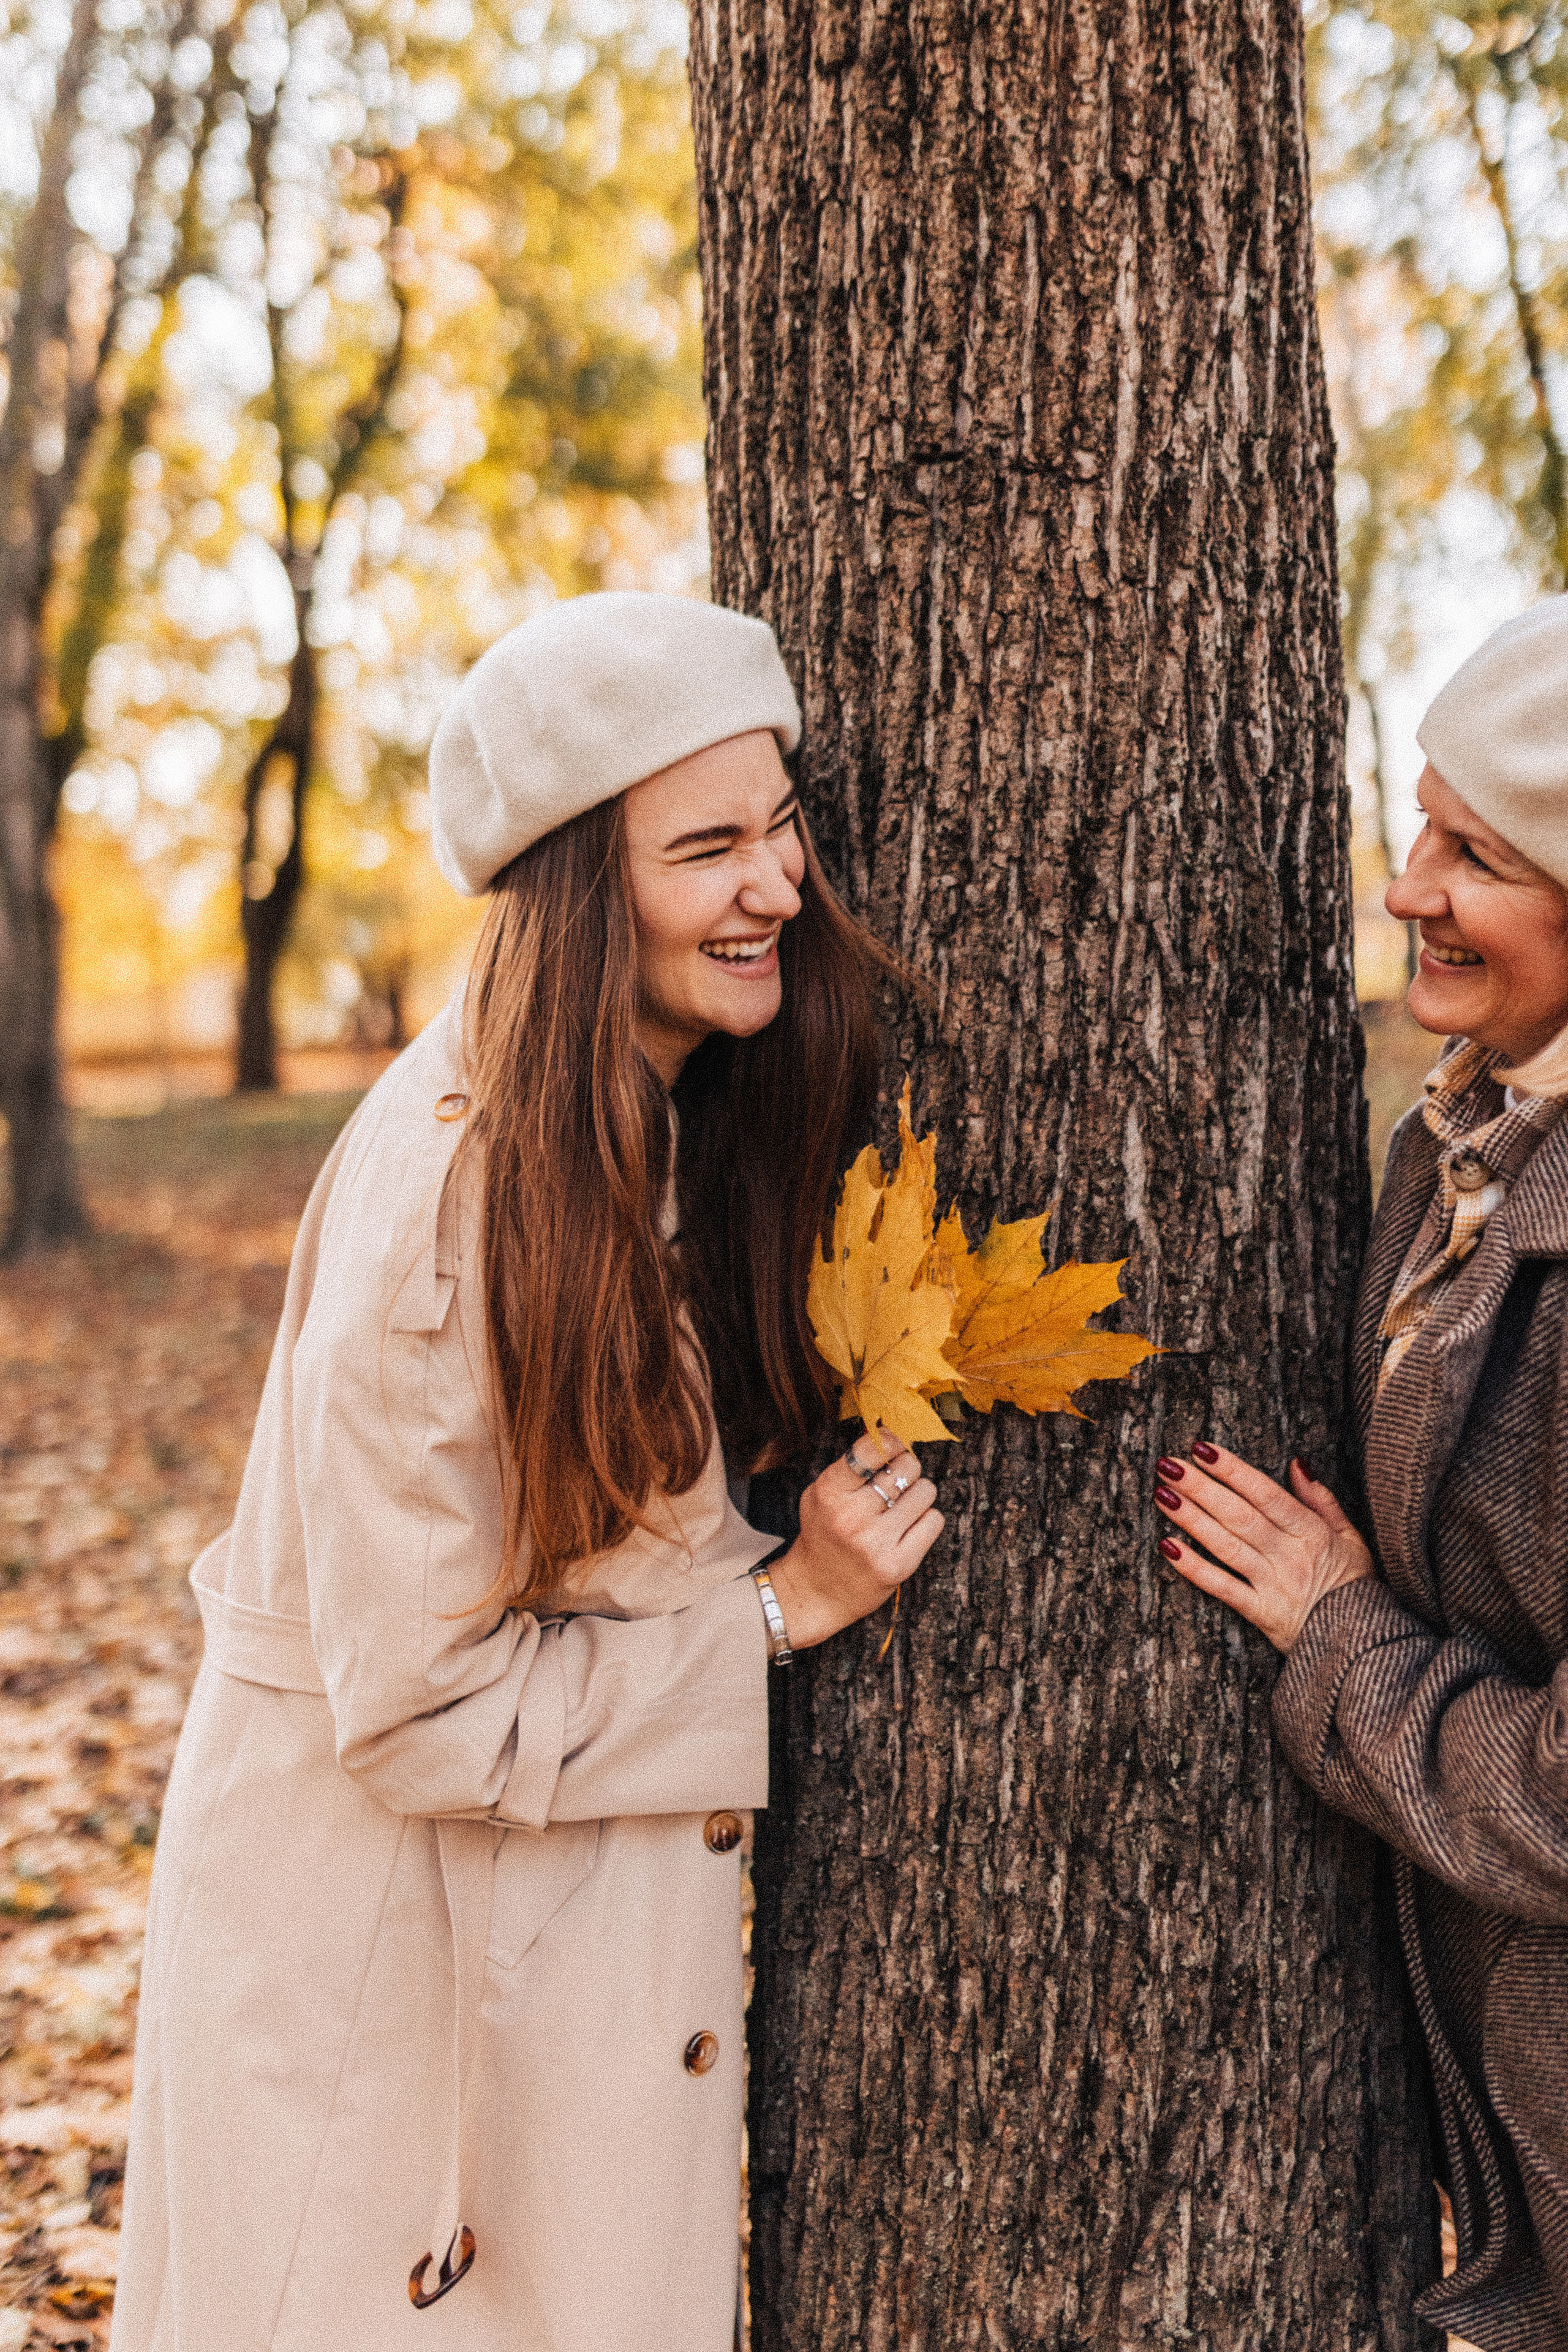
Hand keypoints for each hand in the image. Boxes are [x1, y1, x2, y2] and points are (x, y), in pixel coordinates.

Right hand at [767, 1430, 943, 1650]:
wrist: (817, 1591)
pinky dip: (925, 1520)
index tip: (893, 1447)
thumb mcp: (821, 1494)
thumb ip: (852, 1466)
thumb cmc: (824, 1533)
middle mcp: (851, 1517)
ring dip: (917, 1495)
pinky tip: (907, 1528)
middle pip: (906, 1467)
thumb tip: (889, 1434)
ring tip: (899, 1508)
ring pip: (925, 1491)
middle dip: (906, 1470)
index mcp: (829, 1493)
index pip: (872, 1449)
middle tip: (896, 1483)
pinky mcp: (899, 1565)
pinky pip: (934, 1521)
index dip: (891, 1441)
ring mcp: (876, 1543)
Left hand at [1152, 1441, 1374, 1653]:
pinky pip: (1223, 1589)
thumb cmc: (1353, 1584)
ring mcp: (1273, 1585)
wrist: (1362, 1642)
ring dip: (1191, 1520)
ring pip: (1226, 1547)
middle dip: (1201, 1488)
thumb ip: (1322, 1500)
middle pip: (1239, 1516)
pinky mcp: (1260, 1614)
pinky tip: (1168, 1547)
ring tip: (1162, 1495)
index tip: (1202, 1450)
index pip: (1266, 1494)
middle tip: (1169, 1465)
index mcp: (1311, 1532)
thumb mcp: (1350, 1537)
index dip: (1233, 1470)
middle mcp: (1289, 1555)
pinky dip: (1194, 1569)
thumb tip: (1297, 1463)